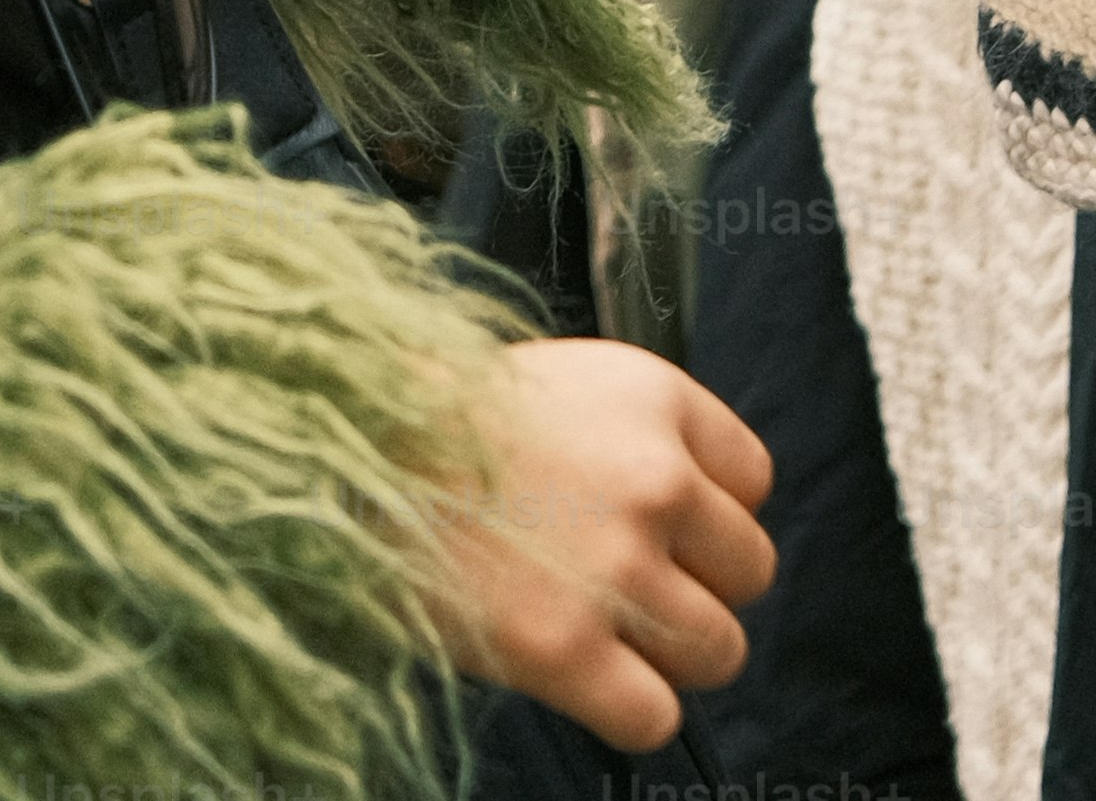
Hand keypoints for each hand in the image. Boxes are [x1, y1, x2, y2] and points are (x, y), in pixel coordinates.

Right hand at [420, 335, 777, 751]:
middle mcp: (653, 482)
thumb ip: (644, 433)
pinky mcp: (564, 651)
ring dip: (668, 652)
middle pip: (749, 572)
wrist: (341, 446)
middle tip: (626, 583)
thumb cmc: (441, 417)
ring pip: (718, 650)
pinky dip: (629, 710)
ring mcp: (614, 571)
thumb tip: (697, 517)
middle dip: (696, 584)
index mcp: (658, 402)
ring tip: (606, 634)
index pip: (754, 481)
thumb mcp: (567, 379)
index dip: (705, 510)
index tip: (655, 521)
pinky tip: (588, 680)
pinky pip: (655, 717)